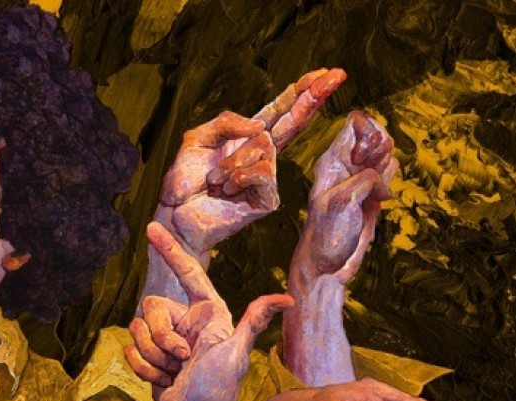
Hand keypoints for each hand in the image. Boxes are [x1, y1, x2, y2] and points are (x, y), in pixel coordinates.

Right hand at [125, 222, 292, 400]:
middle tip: (182, 359)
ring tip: (174, 373)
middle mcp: (187, 319)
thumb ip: (254, 321)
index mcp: (208, 312)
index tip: (151, 227)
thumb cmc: (218, 390)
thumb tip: (288, 299)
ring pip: (137, 328)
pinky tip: (163, 381)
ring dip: (152, 358)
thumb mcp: (235, 353)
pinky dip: (143, 368)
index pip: (188, 272)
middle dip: (160, 338)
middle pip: (151, 307)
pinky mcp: (151, 355)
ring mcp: (167, 338)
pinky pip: (131, 349)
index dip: (170, 249)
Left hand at [158, 68, 346, 257]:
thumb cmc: (184, 182)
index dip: (299, 92)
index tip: (324, 72)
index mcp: (246, 139)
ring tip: (215, 180)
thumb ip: (225, 122)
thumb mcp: (197, 139)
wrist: (177, 213)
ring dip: (233, 161)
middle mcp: (261, 155)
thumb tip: (259, 125)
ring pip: (265, 146)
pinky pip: (264, 171)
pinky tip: (228, 188)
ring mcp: (266, 178)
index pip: (279, 111)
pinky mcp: (267, 199)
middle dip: (312, 96)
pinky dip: (241, 175)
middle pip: (293, 121)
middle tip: (338, 74)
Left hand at [292, 110, 396, 283]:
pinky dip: (389, 183)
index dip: (369, 132)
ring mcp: (360, 178)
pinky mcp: (371, 193)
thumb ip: (365, 179)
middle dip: (383, 150)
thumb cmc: (326, 235)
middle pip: (378, 133)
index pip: (356, 121)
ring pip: (387, 154)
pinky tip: (377, 201)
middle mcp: (346, 164)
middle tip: (372, 174)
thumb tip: (383, 178)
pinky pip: (389, 173)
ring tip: (373, 193)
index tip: (364, 158)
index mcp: (332, 160)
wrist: (326, 265)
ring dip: (387, 170)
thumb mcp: (341, 201)